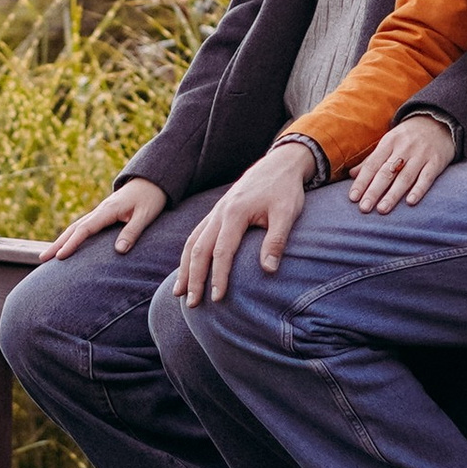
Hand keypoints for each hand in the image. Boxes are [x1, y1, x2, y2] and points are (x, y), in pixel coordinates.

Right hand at [46, 177, 168, 262]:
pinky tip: (66, 245)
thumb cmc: (150, 198)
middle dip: (58, 243)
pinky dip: (71, 236)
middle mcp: (100, 210)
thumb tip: (119, 251)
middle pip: (74, 228)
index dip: (72, 243)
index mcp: (108, 210)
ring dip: (61, 241)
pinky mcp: (103, 214)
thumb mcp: (146, 215)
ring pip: (76, 227)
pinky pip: (83, 226)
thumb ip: (132, 232)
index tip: (61, 256)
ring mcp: (100, 212)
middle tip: (42, 258)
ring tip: (47, 255)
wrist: (152, 180)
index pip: (85, 228)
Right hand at [172, 141, 318, 301]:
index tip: (217, 298)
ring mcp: (216, 211)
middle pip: (200, 249)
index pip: (222, 251)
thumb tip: (268, 270)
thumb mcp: (287, 213)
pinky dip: (189, 254)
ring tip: (179, 292)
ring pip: (193, 241)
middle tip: (191, 303)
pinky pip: (197, 234)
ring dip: (185, 268)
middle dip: (193, 277)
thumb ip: (276, 240)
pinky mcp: (217, 212)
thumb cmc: (285, 190)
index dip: (218, 276)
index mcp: (235, 213)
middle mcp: (220, 212)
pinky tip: (187, 268)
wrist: (279, 164)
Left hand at [348, 117, 454, 215]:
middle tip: (364, 208)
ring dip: (393, 194)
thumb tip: (351, 174)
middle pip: (386, 172)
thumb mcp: (389, 141)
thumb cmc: (408, 136)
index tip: (353, 198)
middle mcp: (404, 148)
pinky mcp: (436, 161)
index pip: (372, 164)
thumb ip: (372, 159)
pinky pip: (427, 177)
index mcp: (389, 142)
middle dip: (374, 191)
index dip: (362, 181)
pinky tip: (410, 202)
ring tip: (382, 209)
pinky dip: (419, 189)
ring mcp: (421, 154)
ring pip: (405, 177)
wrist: (439, 121)